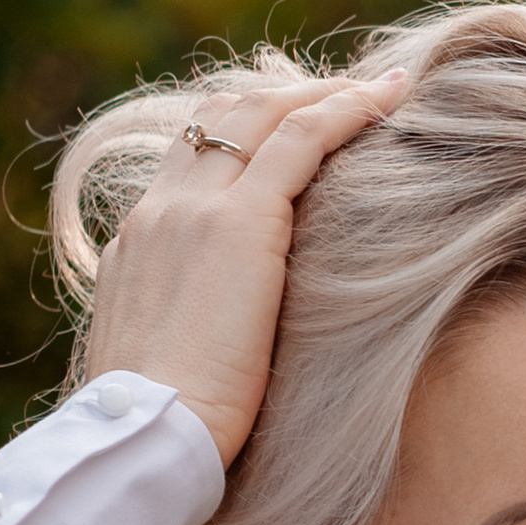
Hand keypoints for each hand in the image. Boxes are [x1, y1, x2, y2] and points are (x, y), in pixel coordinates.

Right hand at [82, 69, 406, 465]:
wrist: (147, 436)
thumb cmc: (165, 430)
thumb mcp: (167, 364)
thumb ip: (189, 331)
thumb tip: (222, 344)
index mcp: (137, 243)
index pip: (190, 157)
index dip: (243, 130)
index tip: (291, 126)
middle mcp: (160, 210)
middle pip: (222, 116)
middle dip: (286, 94)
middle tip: (344, 91)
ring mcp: (196, 209)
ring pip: (263, 114)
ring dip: (323, 91)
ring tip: (379, 88)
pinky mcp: (241, 223)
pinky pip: (300, 139)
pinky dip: (346, 110)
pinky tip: (388, 101)